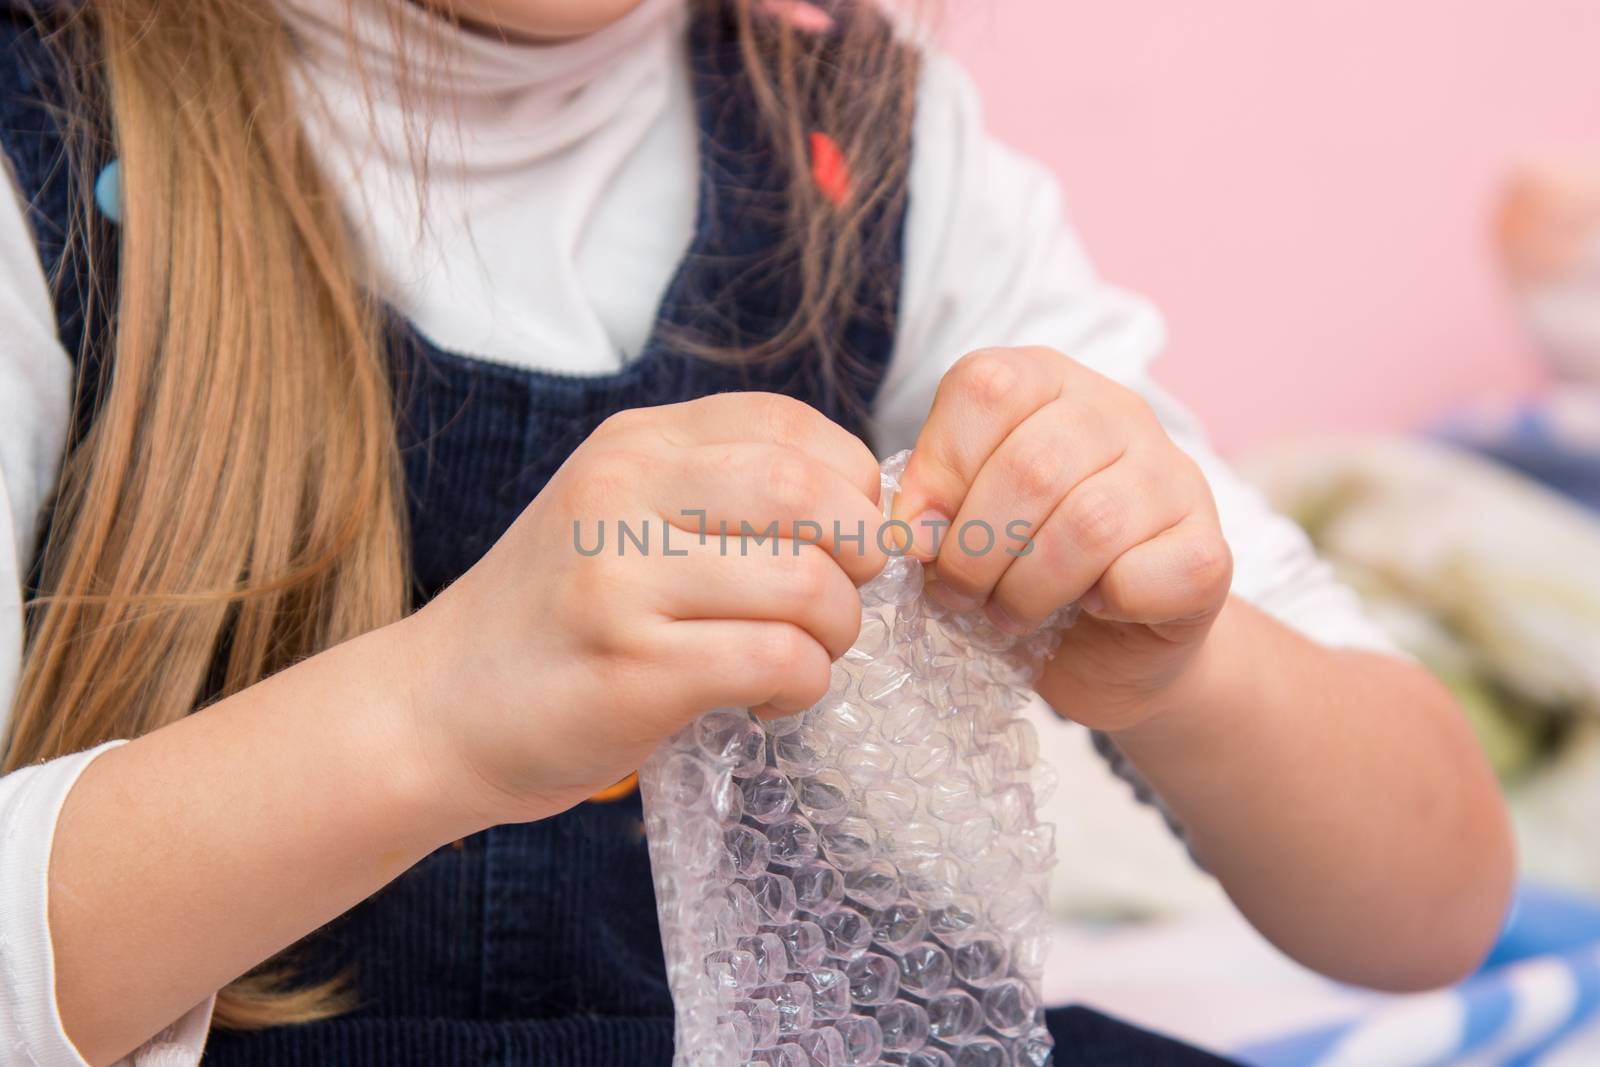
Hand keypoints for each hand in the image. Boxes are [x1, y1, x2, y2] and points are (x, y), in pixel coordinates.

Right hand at [397, 393, 886, 825]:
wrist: (433, 710)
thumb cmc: (553, 619)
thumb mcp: (617, 515)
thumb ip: (719, 492)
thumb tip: (869, 511)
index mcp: (632, 444)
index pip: (788, 423)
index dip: (851, 483)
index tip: (844, 539)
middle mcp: (621, 494)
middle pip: (808, 492)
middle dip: (859, 553)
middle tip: (840, 599)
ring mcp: (620, 581)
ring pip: (805, 584)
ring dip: (835, 631)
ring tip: (798, 656)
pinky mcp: (632, 670)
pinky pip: (777, 660)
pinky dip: (802, 685)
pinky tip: (765, 698)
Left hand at [892, 346, 1231, 731]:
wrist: (1110, 649)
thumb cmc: (1021, 569)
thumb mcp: (959, 522)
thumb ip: (930, 507)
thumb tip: (914, 529)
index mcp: (1047, 383)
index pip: (987, 387)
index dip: (940, 469)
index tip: (920, 535)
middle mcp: (1118, 412)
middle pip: (1032, 464)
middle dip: (974, 549)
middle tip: (957, 593)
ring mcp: (1174, 476)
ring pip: (1089, 523)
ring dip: (1027, 587)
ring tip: (1008, 612)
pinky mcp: (1211, 551)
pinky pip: (1144, 576)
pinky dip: (1103, 605)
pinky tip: (1092, 607)